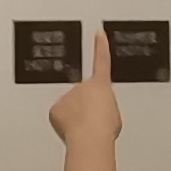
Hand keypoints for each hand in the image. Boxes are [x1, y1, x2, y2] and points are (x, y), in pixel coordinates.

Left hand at [46, 27, 119, 147]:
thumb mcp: (115, 113)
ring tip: (85, 128)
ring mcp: (67, 95)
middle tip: (93, 121)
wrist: (90, 137)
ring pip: (70, 106)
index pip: (101, 59)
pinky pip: (59, 116)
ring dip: (76, 117)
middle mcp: (82, 85)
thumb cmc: (104, 128)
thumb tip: (98, 112)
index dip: (100, 46)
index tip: (99, 33)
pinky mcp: (55, 108)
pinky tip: (73, 131)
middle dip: (85, 106)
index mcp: (101, 84)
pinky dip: (65, 124)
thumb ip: (105, 105)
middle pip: (82, 94)